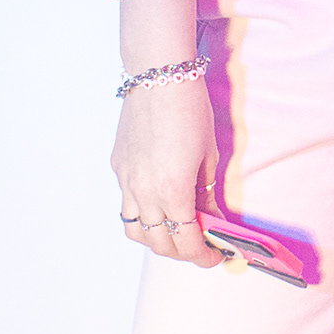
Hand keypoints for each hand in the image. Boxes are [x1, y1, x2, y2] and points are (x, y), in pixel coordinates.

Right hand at [112, 74, 223, 265]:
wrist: (158, 75)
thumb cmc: (191, 110)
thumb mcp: (209, 155)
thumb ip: (207, 194)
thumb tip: (211, 219)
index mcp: (173, 191)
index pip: (186, 241)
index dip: (203, 257)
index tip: (216, 258)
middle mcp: (144, 191)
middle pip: (159, 244)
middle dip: (182, 254)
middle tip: (200, 249)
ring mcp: (126, 180)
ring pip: (135, 231)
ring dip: (157, 240)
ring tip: (176, 234)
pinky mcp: (118, 167)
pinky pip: (126, 204)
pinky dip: (142, 216)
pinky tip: (159, 206)